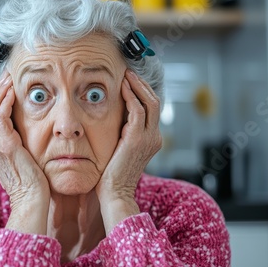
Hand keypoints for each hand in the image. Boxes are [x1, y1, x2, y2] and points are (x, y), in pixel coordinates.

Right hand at [0, 71, 49, 233]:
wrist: (32, 200)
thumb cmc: (33, 183)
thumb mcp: (22, 159)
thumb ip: (19, 144)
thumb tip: (26, 130)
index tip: (7, 85)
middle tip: (7, 75)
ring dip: (0, 91)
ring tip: (9, 78)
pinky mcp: (4, 146)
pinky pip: (0, 117)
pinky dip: (5, 102)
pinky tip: (13, 92)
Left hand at [96, 70, 161, 233]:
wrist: (115, 193)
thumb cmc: (112, 176)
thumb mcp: (120, 150)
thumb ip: (122, 134)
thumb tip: (114, 117)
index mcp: (152, 140)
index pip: (151, 109)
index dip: (142, 92)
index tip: (130, 81)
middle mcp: (155, 137)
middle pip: (154, 101)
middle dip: (141, 84)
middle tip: (129, 72)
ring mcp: (149, 137)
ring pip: (149, 102)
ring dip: (136, 86)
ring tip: (125, 75)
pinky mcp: (138, 138)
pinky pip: (137, 110)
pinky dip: (131, 96)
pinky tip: (121, 88)